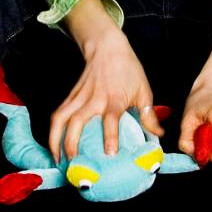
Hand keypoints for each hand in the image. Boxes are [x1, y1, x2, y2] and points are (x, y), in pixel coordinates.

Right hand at [47, 35, 162, 161]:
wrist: (107, 47)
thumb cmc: (127, 69)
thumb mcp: (143, 89)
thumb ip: (148, 114)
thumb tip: (157, 134)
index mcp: (114, 98)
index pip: (110, 118)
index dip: (110, 135)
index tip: (109, 153)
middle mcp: (94, 98)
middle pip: (77, 120)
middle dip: (72, 143)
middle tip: (74, 163)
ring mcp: (79, 97)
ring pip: (61, 118)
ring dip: (56, 139)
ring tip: (59, 158)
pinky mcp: (71, 96)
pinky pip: (58, 114)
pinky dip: (53, 130)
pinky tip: (55, 144)